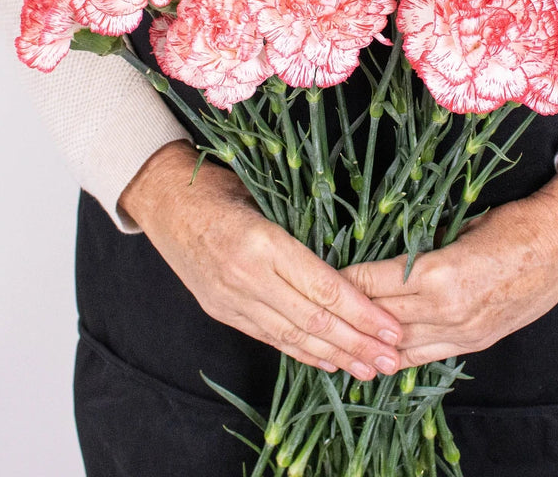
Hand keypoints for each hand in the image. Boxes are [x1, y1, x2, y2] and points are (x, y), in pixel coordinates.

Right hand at [119, 140, 401, 380]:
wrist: (164, 201)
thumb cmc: (220, 188)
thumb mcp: (264, 198)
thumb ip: (301, 234)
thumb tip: (352, 264)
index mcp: (261, 242)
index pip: (322, 286)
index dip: (360, 312)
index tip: (392, 326)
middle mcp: (245, 277)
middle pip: (312, 319)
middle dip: (357, 342)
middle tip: (392, 359)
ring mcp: (230, 299)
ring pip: (291, 335)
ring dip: (334, 356)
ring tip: (369, 369)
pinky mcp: (222, 311)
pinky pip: (268, 337)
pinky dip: (301, 353)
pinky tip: (329, 363)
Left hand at [342, 156, 557, 366]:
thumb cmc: (513, 224)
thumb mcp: (460, 226)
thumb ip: (424, 246)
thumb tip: (391, 253)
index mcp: (441, 273)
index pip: (376, 282)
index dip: (347, 279)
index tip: (325, 274)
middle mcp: (449, 309)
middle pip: (382, 316)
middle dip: (351, 310)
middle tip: (325, 303)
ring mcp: (464, 331)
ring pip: (401, 343)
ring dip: (370, 339)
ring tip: (343, 333)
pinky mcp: (476, 342)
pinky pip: (428, 355)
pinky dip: (399, 355)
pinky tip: (378, 355)